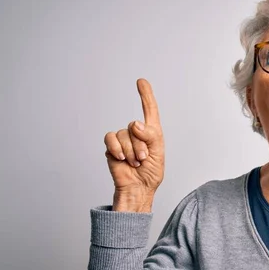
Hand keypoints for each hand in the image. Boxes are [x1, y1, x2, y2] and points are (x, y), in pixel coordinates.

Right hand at [103, 79, 164, 210]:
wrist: (138, 188)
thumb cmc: (150, 173)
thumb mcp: (158, 153)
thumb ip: (150, 136)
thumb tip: (135, 124)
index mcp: (152, 133)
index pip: (149, 109)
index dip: (145, 95)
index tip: (141, 81)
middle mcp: (136, 133)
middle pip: (135, 126)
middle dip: (141, 145)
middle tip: (144, 159)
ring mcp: (123, 139)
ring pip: (124, 134)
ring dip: (130, 151)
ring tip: (135, 162)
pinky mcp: (112, 146)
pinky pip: (111, 139)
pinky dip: (117, 149)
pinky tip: (121, 159)